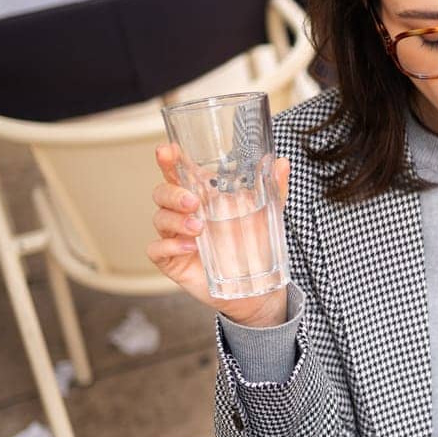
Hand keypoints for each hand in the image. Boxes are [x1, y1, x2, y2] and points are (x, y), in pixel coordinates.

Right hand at [147, 142, 290, 327]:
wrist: (255, 286)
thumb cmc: (254, 244)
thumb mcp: (267, 214)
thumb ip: (273, 188)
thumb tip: (281, 162)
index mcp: (202, 196)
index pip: (179, 173)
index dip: (169, 160)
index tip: (168, 150)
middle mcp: (184, 214)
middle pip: (162, 193)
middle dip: (172, 193)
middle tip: (193, 201)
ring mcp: (175, 237)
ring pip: (159, 219)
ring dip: (176, 220)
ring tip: (199, 227)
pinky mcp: (172, 261)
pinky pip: (156, 250)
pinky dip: (170, 246)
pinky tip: (190, 247)